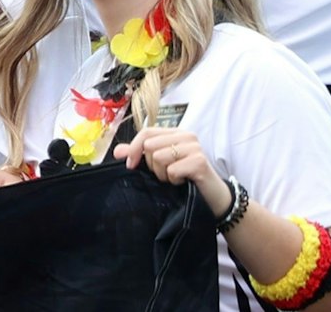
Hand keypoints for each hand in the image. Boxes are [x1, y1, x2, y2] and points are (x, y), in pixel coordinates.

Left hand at [114, 127, 230, 212]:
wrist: (213, 198)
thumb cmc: (185, 178)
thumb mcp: (160, 165)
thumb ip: (139, 155)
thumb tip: (117, 151)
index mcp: (175, 133)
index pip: (146, 132)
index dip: (134, 149)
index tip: (131, 165)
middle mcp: (186, 136)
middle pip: (149, 145)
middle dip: (152, 165)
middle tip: (166, 174)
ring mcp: (194, 147)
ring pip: (158, 157)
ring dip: (163, 174)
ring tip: (176, 177)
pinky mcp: (199, 161)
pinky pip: (172, 170)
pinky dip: (173, 180)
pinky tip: (183, 181)